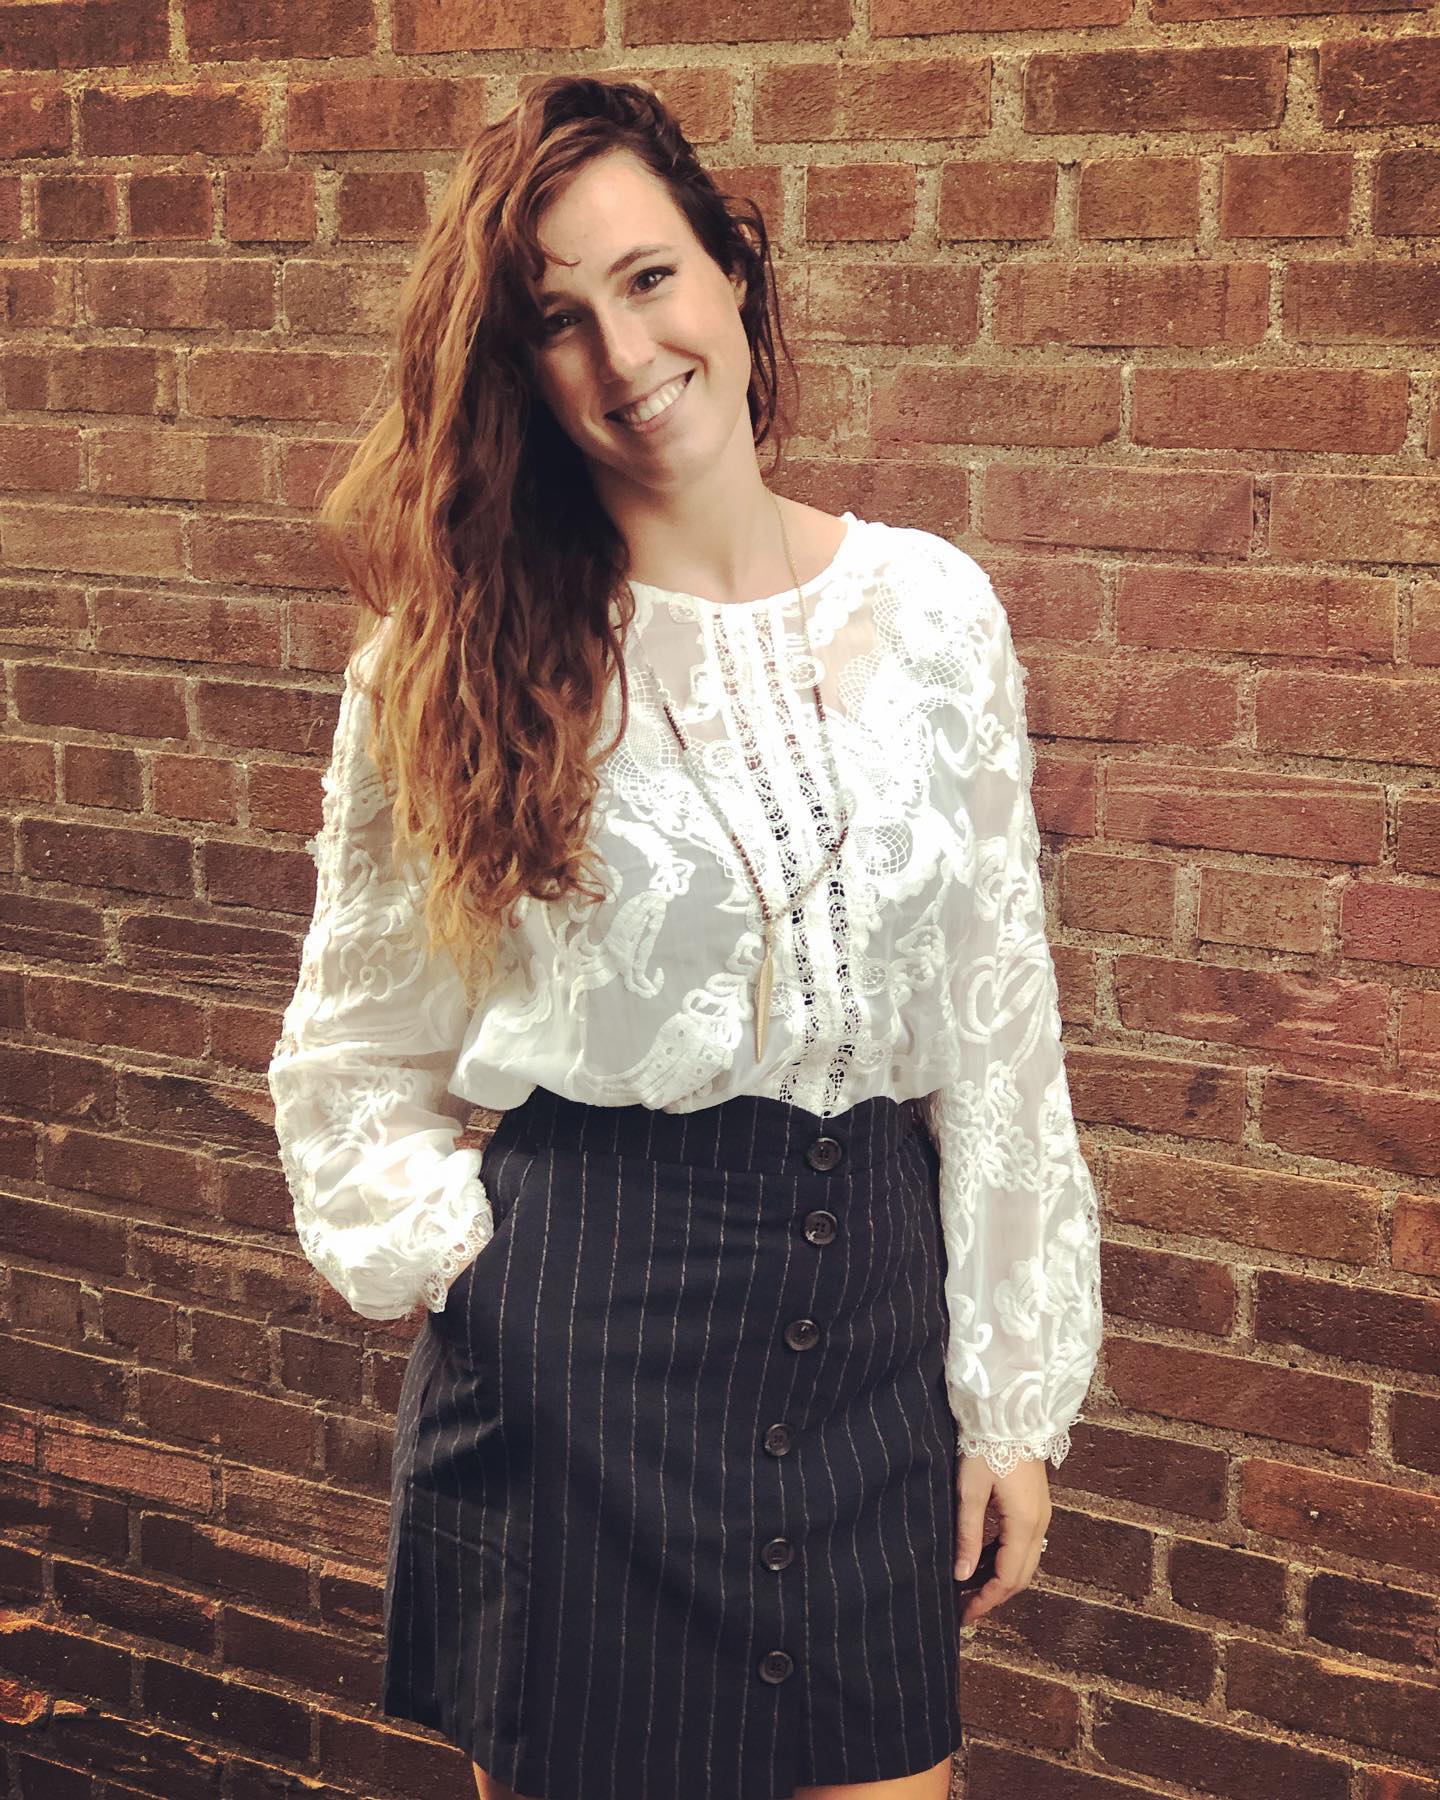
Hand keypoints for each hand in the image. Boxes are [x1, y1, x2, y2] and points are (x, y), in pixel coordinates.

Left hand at [954, 1449, 1051, 1627]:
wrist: (1010, 1414)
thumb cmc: (987, 1448)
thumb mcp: (970, 1491)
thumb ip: (968, 1535)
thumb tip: (962, 1576)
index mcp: (1024, 1524)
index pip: (1008, 1578)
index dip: (987, 1601)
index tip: (964, 1615)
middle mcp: (1039, 1524)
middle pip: (1020, 1575)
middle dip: (994, 1596)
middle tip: (965, 1608)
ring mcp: (1041, 1515)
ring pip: (1024, 1561)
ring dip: (1000, 1578)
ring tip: (970, 1588)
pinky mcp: (1035, 1506)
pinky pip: (1024, 1544)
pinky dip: (1005, 1559)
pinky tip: (983, 1561)